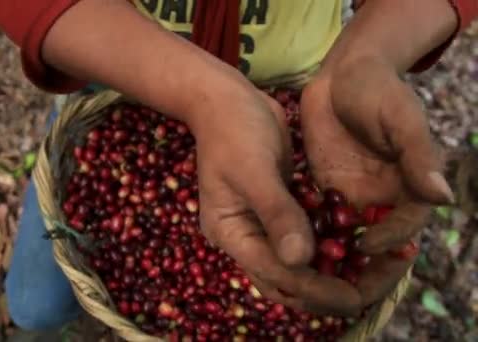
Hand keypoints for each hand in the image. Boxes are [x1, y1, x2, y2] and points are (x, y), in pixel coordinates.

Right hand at [189, 88, 360, 315]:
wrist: (226, 101)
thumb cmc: (233, 131)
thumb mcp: (254, 170)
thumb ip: (277, 213)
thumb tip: (300, 259)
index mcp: (231, 233)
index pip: (275, 275)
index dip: (315, 289)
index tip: (354, 296)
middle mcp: (246, 237)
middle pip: (289, 280)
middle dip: (329, 290)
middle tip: (373, 291)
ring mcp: (263, 225)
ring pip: (302, 264)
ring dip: (336, 271)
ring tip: (376, 272)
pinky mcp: (281, 211)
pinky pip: (309, 237)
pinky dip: (334, 245)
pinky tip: (364, 245)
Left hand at [301, 56, 453, 305]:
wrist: (343, 72)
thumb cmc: (379, 89)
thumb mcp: (401, 118)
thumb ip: (417, 157)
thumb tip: (442, 198)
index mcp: (408, 187)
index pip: (404, 227)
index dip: (389, 241)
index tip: (366, 246)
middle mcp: (380, 199)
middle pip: (374, 244)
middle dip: (358, 265)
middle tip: (334, 279)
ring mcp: (350, 196)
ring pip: (343, 238)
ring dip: (328, 256)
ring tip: (307, 272)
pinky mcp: (323, 189)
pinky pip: (316, 220)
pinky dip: (307, 234)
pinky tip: (287, 243)